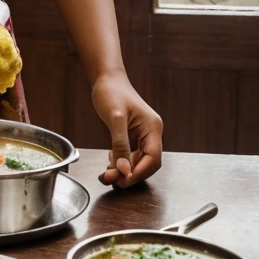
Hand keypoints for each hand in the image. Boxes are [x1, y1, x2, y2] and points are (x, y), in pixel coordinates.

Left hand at [92, 70, 162, 188]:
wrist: (106, 78)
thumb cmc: (111, 91)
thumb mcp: (114, 117)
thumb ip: (120, 144)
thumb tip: (123, 170)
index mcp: (153, 127)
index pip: (153, 158)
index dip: (139, 172)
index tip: (123, 180)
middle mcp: (151, 133)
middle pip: (147, 163)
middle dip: (130, 174)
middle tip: (111, 180)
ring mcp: (143, 135)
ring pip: (139, 162)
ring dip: (124, 171)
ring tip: (108, 174)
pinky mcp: (134, 136)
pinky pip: (131, 156)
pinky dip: (121, 163)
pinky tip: (111, 163)